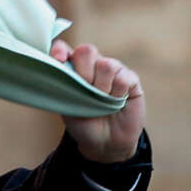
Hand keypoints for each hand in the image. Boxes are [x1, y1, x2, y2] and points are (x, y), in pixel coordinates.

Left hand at [53, 38, 145, 162]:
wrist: (104, 143)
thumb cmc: (84, 122)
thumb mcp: (67, 105)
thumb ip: (63, 84)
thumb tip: (61, 65)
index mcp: (74, 68)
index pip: (64, 48)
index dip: (60, 50)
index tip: (58, 60)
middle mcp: (93, 64)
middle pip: (86, 50)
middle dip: (83, 72)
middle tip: (85, 91)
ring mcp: (113, 70)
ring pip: (106, 65)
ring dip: (101, 88)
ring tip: (102, 103)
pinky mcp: (131, 79)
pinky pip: (123, 78)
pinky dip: (117, 93)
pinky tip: (117, 103)